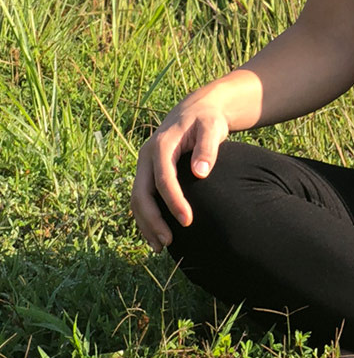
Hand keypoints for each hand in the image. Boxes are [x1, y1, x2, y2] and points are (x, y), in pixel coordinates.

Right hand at [130, 97, 230, 252]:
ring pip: (137, 199)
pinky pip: (142, 198)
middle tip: (168, 243)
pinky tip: (157, 235)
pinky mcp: (148, 173)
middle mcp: (146, 157)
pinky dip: (146, 217)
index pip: (163, 179)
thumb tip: (201, 172)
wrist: (196, 110)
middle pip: (141, 194)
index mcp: (160, 146)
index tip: (188, 221)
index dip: (173, 201)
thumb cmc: (208, 120)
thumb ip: (207, 148)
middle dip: (153, 220)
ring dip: (146, 224)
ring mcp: (144, 166)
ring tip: (160, 247)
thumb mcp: (212, 128)